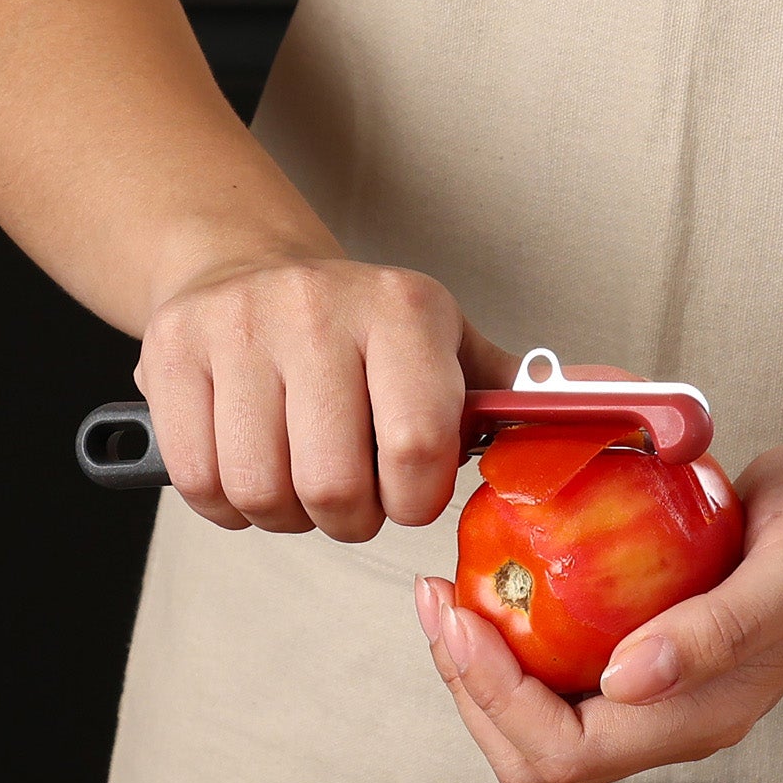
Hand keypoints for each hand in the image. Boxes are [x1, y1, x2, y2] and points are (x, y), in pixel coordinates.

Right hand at [137, 250, 516, 538]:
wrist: (243, 265)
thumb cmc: (362, 331)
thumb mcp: (445, 345)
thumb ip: (513, 390)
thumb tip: (614, 395)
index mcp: (403, 309)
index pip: (417, 448)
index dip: (413, 500)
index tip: (408, 491)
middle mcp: (317, 307)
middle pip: (334, 486)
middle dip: (349, 517)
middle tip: (353, 495)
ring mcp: (236, 327)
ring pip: (260, 492)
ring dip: (285, 514)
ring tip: (300, 479)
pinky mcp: (169, 354)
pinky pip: (198, 482)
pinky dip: (227, 503)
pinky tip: (249, 466)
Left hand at [418, 421, 782, 782]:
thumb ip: (719, 630)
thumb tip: (626, 682)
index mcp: (702, 717)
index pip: (568, 751)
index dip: (496, 699)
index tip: (460, 617)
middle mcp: (669, 714)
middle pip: (535, 748)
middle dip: (469, 686)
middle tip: (436, 598)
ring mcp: (654, 684)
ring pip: (536, 712)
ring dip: (479, 661)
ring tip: (449, 587)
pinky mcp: (642, 643)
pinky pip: (556, 661)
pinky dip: (512, 627)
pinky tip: (498, 567)